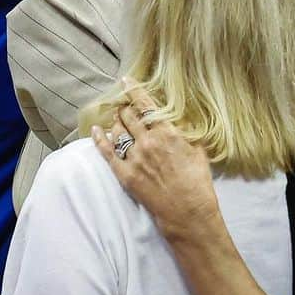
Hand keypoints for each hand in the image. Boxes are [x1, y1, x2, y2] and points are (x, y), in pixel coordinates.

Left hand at [90, 81, 220, 242]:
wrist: (188, 213)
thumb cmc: (198, 183)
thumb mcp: (198, 151)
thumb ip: (185, 133)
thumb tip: (177, 121)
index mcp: (167, 133)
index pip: (145, 105)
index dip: (133, 90)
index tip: (125, 81)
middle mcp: (147, 142)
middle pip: (128, 116)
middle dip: (124, 108)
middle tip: (124, 105)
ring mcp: (134, 159)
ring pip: (117, 131)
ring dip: (116, 121)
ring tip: (117, 118)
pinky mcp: (124, 174)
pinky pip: (107, 152)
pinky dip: (99, 139)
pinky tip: (96, 130)